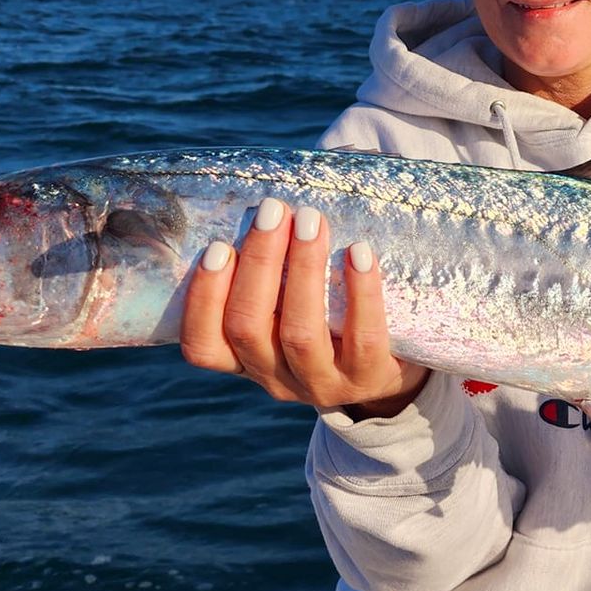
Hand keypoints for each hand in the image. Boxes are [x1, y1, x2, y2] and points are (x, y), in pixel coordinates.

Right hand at [180, 199, 428, 419]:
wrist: (388, 372)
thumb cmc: (326, 325)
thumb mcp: (286, 313)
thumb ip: (268, 277)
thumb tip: (260, 205)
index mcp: (245, 360)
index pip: (203, 345)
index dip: (203, 299)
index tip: (218, 246)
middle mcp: (275, 377)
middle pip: (248, 326)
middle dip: (259, 261)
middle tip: (274, 210)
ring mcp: (322, 384)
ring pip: (300, 332)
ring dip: (303, 269)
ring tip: (311, 221)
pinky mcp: (368, 378)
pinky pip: (362, 337)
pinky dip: (360, 291)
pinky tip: (360, 252)